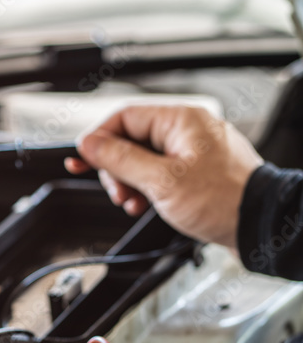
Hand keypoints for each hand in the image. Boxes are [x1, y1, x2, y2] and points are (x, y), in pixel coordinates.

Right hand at [64, 105, 262, 248]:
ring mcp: (192, 150)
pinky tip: (144, 205)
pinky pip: (159, 172)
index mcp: (180, 120)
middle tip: (115, 191)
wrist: (259, 225)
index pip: (123, 118)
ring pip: (142, 159)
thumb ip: (120, 159)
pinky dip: (146, 188)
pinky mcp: (196, 170)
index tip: (83, 160)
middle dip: (115, 169)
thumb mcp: (161, 181)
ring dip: (129, 182)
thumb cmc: (223, 201)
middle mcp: (187, 130)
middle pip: (130, 140)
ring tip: (130, 203)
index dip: (98, 140)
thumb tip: (88, 144)